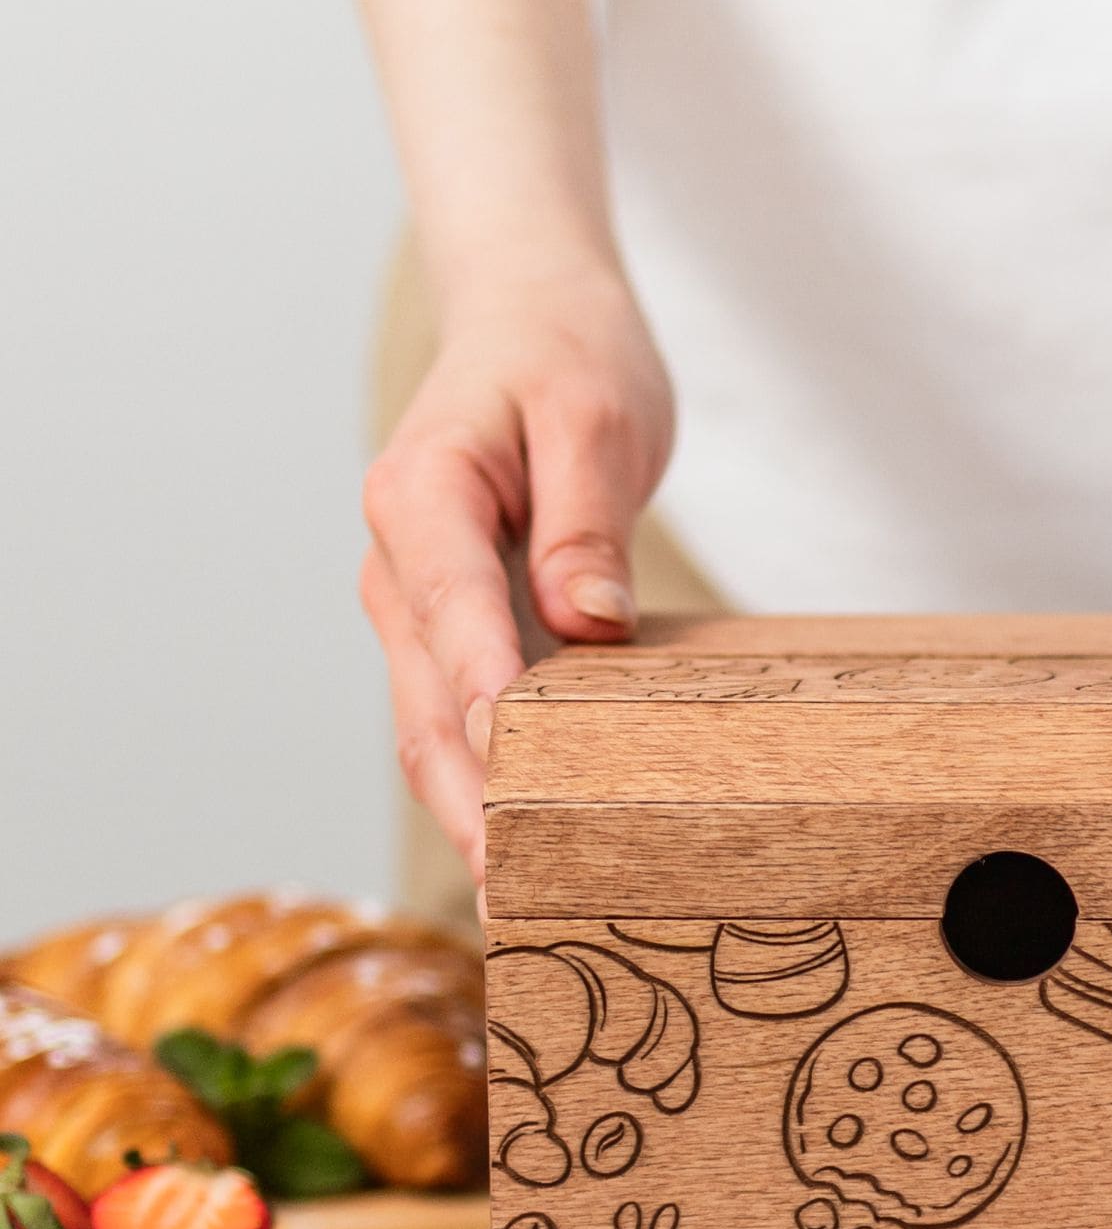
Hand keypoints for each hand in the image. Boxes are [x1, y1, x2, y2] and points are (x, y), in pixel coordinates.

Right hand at [360, 270, 672, 881]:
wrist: (529, 318)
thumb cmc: (566, 355)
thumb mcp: (595, 414)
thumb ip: (589, 519)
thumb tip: (590, 624)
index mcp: (422, 500)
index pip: (455, 620)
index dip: (486, 713)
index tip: (520, 799)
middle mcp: (399, 566)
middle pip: (427, 709)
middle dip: (471, 811)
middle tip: (523, 902)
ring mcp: (416, 609)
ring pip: (432, 734)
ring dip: (472, 821)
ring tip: (525, 910)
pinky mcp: (450, 634)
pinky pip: (457, 724)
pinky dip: (485, 791)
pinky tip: (528, 852)